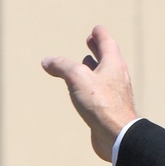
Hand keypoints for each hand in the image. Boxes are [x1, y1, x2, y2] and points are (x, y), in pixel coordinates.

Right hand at [42, 26, 138, 161]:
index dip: (100, 34)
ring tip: (86, 62)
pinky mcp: (110, 108)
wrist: (117, 135)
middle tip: (90, 40)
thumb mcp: (77, 77)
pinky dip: (92, 84)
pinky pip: (100, 91)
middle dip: (98, 48)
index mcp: (113, 64)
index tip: (95, 29)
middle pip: (107, 57)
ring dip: (95, 66)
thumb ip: (62, 66)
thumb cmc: (101, 104)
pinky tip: (84, 91)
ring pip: (104, 74)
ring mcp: (115, 93)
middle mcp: (117, 76)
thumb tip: (47, 61)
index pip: (107, 42)